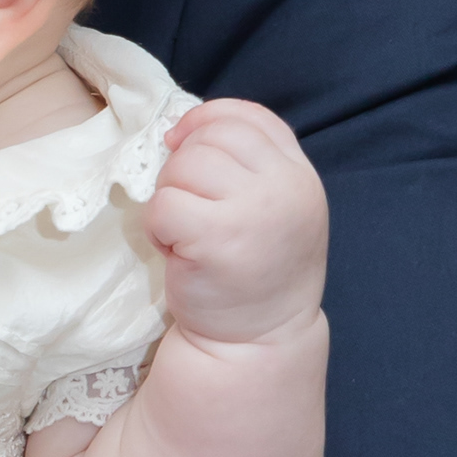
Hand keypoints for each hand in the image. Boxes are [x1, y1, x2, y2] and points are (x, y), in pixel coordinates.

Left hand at [150, 98, 331, 346]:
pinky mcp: (217, 239)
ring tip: (186, 233)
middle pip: (210, 139)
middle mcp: (285, 186)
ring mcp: (255, 211)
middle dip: (183, 168)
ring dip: (170, 198)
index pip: (250, 117)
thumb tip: (180, 129)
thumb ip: (246, 164)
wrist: (259, 339)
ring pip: (183, 167)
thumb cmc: (254, 268)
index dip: (206, 120)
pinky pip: (164, 205)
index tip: (181, 141)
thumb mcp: (270, 205)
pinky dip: (158, 228)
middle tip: (189, 209)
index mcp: (299, 174)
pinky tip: (177, 251)